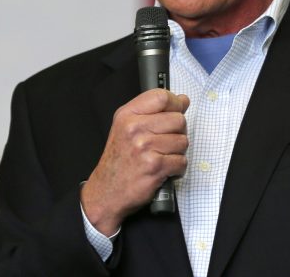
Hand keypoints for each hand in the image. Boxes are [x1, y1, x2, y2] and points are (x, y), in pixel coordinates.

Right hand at [81, 89, 189, 234]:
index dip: (176, 103)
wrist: (106, 191)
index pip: (161, 97)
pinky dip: (177, 168)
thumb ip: (154, 111)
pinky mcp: (154, 167)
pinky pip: (181, 161)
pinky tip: (164, 169)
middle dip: (178, 132)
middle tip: (166, 142)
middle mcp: (134, 129)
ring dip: (177, 152)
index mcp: (127, 115)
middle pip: (178, 119)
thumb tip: (183, 100)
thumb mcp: (127, 127)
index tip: (177, 110)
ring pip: (183, 141)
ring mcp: (144, 148)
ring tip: (163, 156)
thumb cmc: (120, 159)